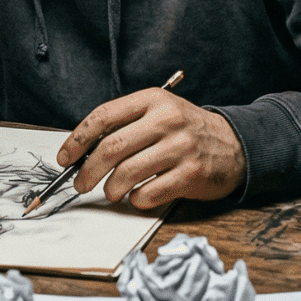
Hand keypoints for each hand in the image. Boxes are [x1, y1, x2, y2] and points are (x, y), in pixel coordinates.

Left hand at [56, 89, 244, 208]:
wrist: (234, 145)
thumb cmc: (187, 131)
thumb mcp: (159, 113)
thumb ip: (126, 125)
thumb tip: (83, 152)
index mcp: (153, 100)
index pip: (104, 116)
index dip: (78, 140)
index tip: (65, 158)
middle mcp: (167, 120)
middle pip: (111, 148)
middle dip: (87, 171)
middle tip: (80, 183)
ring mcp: (180, 147)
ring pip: (126, 174)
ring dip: (111, 188)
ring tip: (112, 191)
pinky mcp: (190, 174)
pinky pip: (148, 194)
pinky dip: (135, 200)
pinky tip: (138, 196)